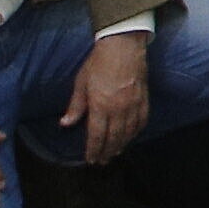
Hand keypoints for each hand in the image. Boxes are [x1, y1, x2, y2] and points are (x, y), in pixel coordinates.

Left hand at [64, 30, 152, 162]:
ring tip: (116, 152)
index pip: (97, 136)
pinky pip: (142, 121)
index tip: (91, 159)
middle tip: (103, 161)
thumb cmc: (98, 63)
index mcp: (100, 106)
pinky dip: (136, 132)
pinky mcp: (143, 99)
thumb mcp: (81, 83)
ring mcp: (133, 105)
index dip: (94, 150)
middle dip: (107, 152)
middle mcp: (118, 109)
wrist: (123, 46)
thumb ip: (75, 106)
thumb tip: (65, 123)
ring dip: (121, 145)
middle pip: (114, 138)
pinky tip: (131, 136)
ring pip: (128, 133)